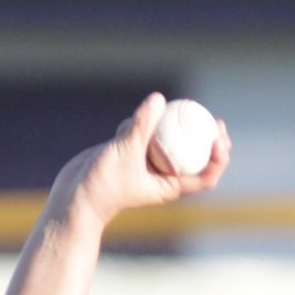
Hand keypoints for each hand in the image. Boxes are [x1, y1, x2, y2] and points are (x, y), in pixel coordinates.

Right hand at [54, 94, 230, 228]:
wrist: (76, 196)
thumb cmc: (103, 186)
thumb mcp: (124, 153)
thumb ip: (142, 126)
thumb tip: (159, 98)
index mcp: (170, 186)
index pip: (205, 176)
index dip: (219, 158)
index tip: (218, 137)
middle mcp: (163, 175)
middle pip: (195, 157)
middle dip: (209, 140)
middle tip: (215, 120)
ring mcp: (148, 163)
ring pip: (169, 140)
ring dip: (174, 125)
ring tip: (180, 107)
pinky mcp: (132, 152)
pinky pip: (145, 132)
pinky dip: (142, 122)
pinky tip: (133, 119)